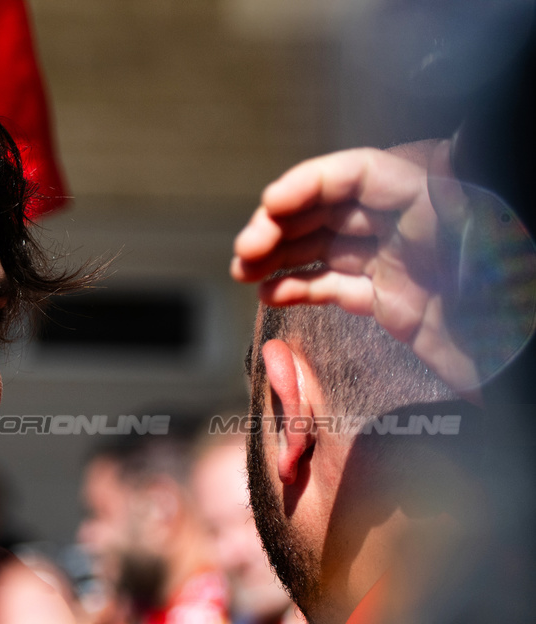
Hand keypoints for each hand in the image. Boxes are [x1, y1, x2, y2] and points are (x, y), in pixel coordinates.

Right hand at [230, 141, 535, 398]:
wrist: (522, 365)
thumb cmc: (515, 303)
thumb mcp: (493, 237)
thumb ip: (473, 183)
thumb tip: (468, 132)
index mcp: (435, 199)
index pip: (359, 173)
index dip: (310, 182)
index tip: (271, 203)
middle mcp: (412, 224)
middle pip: (331, 208)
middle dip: (280, 222)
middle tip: (246, 247)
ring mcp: (399, 263)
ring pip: (324, 245)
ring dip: (278, 253)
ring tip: (242, 268)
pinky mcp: (392, 302)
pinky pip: (335, 286)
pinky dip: (299, 286)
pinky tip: (270, 291)